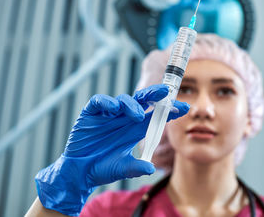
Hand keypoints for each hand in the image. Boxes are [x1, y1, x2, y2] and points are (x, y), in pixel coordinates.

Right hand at [35, 84, 188, 215]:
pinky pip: (100, 102)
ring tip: (138, 115)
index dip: (169, 110)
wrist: (79, 172)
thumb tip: (151, 168)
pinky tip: (114, 108)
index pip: (156, 115)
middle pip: (142, 101)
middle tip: (166, 92)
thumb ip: (136, 167)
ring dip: (133, 104)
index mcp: (136, 129)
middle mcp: (125, 118)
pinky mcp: (92, 113)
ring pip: (124, 100)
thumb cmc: (102, 168)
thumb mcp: (122, 168)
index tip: (184, 107)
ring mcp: (109, 114)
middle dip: (155, 95)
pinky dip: (107, 102)